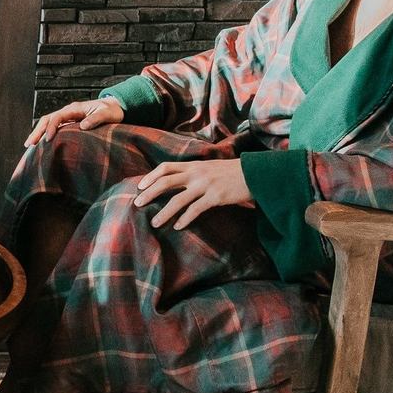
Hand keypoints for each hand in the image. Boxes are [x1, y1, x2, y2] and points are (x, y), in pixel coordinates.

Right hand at [26, 97, 123, 146]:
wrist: (114, 107)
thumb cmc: (112, 111)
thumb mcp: (107, 114)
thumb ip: (96, 119)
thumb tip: (82, 126)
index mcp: (75, 109)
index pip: (58, 116)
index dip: (52, 127)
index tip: (49, 139)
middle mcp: (68, 111)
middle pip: (47, 119)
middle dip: (37, 131)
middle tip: (29, 144)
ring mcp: (67, 117)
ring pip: (48, 123)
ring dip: (38, 133)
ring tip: (29, 146)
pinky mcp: (69, 123)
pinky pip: (53, 128)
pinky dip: (45, 135)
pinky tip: (41, 145)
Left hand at [135, 159, 252, 229]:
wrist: (255, 173)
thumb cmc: (232, 173)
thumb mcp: (210, 168)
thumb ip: (195, 174)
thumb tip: (179, 184)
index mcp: (193, 166)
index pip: (165, 167)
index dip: (150, 176)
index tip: (140, 186)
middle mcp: (196, 173)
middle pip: (165, 182)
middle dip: (149, 193)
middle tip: (137, 204)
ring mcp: (206, 185)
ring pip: (178, 199)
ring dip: (164, 212)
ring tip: (155, 223)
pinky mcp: (216, 196)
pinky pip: (195, 209)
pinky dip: (185, 219)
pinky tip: (178, 227)